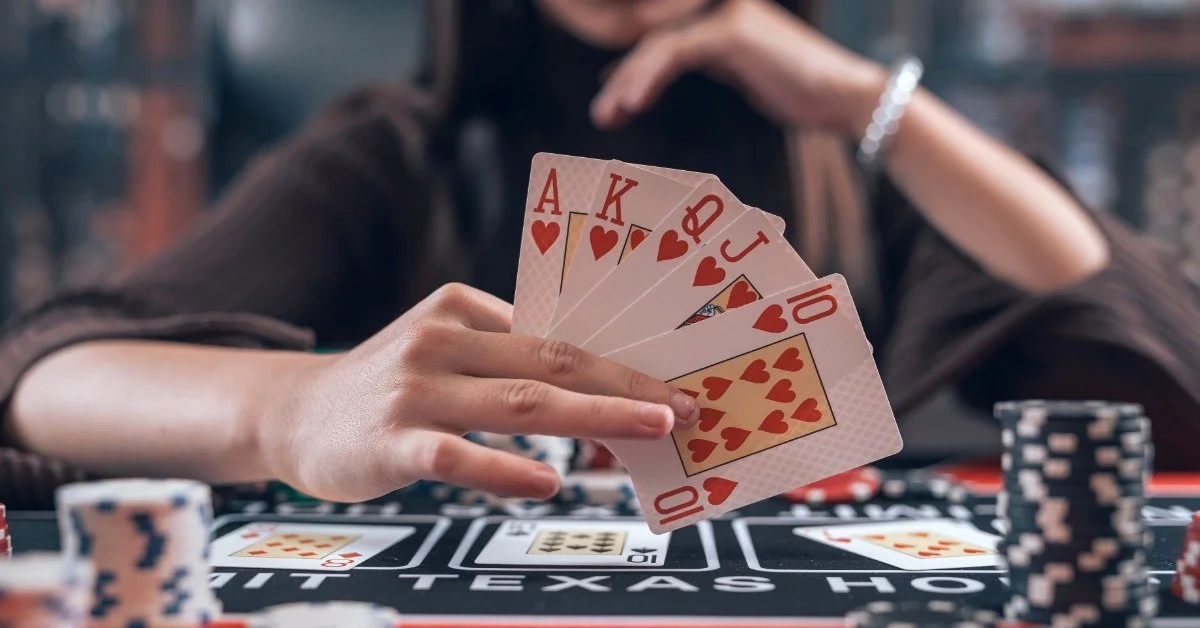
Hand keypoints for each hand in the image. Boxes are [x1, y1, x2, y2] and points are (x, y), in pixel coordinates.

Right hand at [257, 283, 700, 502]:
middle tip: (684, 406)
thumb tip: (596, 380)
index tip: (673, 380)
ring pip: (518, 404)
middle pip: (549, 362)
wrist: (292, 414)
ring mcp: (414, 390)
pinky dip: (505, 470)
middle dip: (625, 385)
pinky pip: (456, 456)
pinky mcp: (390, 441)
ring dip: (592, 417)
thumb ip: (505, 355)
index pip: (554, 334)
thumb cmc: (389, 385)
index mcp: (460, 308)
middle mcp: (440, 340)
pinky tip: (548, 482)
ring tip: (649, 431)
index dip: (618, 361)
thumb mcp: (443, 348)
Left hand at [591, 0, 885, 135]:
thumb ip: (704, 61)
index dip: (630, 68)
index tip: (611, 100)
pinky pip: (673, 53)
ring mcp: (724, 13)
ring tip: (608, 117)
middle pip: (652, 39)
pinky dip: (647, 79)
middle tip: (601, 117)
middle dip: (621, 79)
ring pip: (656, 46)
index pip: (661, 37)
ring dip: (626, 83)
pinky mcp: (729, 32)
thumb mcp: (742, 72)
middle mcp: (719, 5)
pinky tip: (632, 105)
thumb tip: (663, 71)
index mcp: (720, 12)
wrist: (844, 97)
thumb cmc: (799, 91)